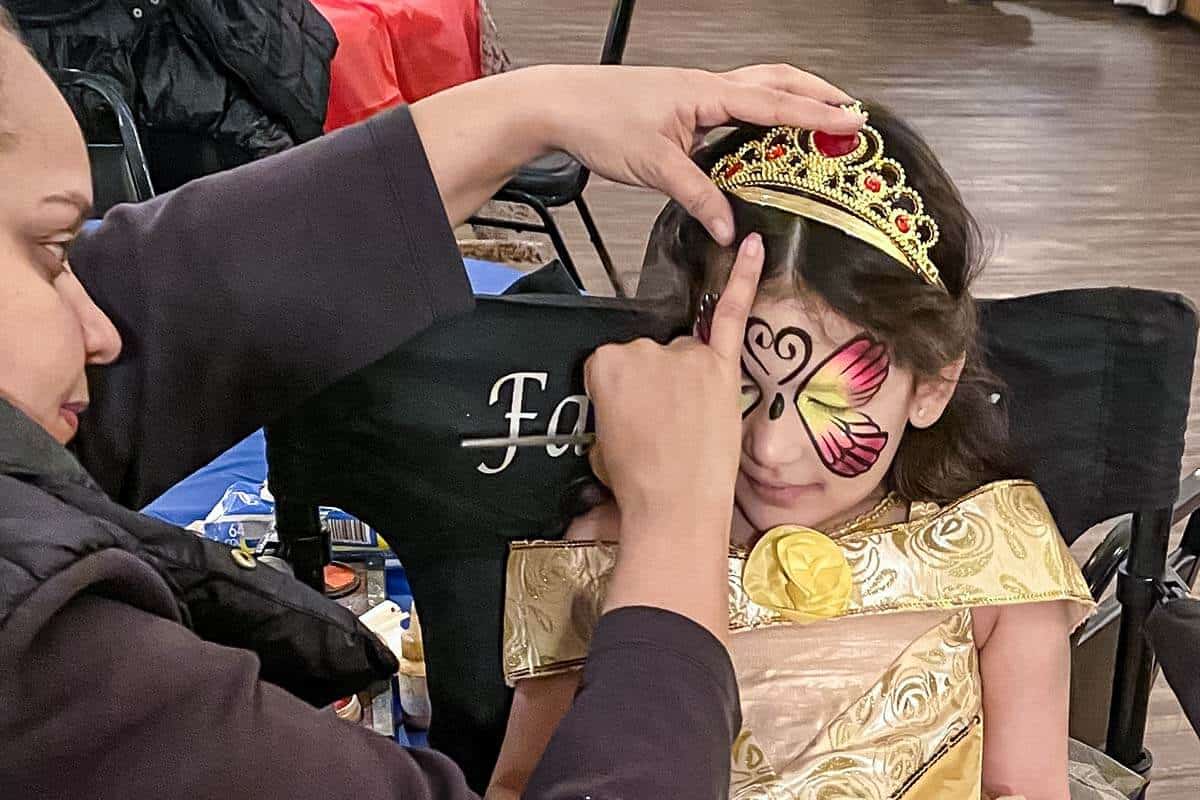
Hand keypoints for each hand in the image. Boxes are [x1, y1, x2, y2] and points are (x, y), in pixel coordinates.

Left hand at [535, 64, 861, 244]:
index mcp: (707, 94)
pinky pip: (733, 103)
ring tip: (817, 117)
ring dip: (791, 98)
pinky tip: (760, 133)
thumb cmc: (600, 121)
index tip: (853, 123)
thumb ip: (697, 197)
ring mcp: (694, 93)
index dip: (817, 116)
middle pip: (777, 81)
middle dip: (817, 93)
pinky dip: (759, 112)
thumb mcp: (655, 168)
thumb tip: (729, 226)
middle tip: (849, 111)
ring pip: (756, 87)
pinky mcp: (681, 105)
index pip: (775, 105)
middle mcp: (706, 87)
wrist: (559, 105)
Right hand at [584, 233, 763, 638]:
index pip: (614, 363)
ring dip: (687, 385)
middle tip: (661, 434)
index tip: (631, 423)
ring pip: (685, 355)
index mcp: (605, 363)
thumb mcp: (600, 440)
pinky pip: (733, 312)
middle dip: (656, 391)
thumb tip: (637, 400)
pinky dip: (745, 277)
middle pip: (651, 358)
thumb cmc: (638, 483)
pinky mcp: (722, 367)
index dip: (625, 397)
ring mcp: (686, 357)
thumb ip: (616, 402)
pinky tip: (753, 245)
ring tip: (689, 431)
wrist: (674, 512)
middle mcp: (644, 350)